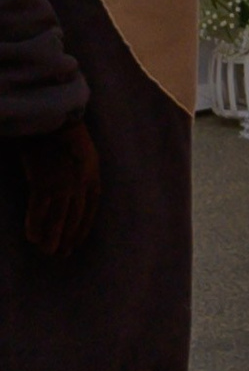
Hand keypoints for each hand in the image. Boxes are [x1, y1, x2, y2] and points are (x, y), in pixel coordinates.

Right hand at [18, 116, 97, 255]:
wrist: (51, 117)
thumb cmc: (63, 133)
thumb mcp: (84, 154)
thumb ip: (81, 174)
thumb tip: (73, 195)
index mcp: (93, 175)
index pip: (91, 210)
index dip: (83, 228)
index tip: (76, 242)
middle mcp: (81, 183)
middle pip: (75, 217)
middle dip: (68, 237)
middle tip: (60, 253)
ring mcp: (63, 184)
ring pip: (59, 218)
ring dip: (52, 237)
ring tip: (47, 251)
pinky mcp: (44, 182)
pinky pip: (39, 210)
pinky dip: (35, 225)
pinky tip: (32, 236)